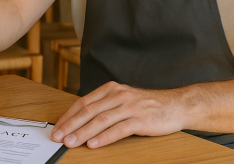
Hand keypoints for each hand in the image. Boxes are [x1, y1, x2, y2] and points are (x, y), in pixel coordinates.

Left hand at [51, 81, 184, 148]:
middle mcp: (118, 95)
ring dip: (83, 133)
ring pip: (100, 120)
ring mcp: (129, 107)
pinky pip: (118, 129)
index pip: (83, 103)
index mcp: (110, 89)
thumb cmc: (146, 105)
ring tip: (71, 142)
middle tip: (58, 137)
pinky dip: (104, 137)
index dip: (68, 116)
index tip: (57, 128)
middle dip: (70, 125)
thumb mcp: (122, 100)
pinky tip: (93, 144)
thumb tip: (80, 121)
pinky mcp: (140, 119)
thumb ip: (104, 106)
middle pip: (88, 111)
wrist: (176, 105)